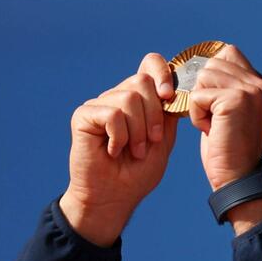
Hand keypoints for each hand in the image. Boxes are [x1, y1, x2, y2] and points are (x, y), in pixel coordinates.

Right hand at [60, 53, 178, 246]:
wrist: (114, 198)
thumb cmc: (138, 173)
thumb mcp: (164, 141)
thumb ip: (169, 114)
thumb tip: (178, 88)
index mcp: (140, 99)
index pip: (151, 63)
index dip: (164, 72)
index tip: (169, 97)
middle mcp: (118, 96)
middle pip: (143, 80)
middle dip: (154, 115)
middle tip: (150, 142)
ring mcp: (100, 104)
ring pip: (129, 98)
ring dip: (138, 131)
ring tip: (133, 151)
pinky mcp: (83, 116)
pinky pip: (111, 114)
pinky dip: (120, 136)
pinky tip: (114, 151)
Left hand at [187, 45, 261, 191]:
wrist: (237, 178)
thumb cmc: (229, 149)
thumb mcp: (230, 111)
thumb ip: (225, 87)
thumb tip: (203, 65)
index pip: (228, 53)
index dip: (211, 72)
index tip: (210, 99)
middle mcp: (260, 85)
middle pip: (212, 64)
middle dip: (203, 90)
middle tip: (214, 117)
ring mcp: (250, 92)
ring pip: (203, 77)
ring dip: (199, 102)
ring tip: (213, 124)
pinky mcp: (235, 101)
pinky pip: (198, 95)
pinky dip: (196, 114)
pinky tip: (210, 130)